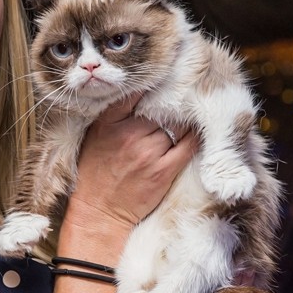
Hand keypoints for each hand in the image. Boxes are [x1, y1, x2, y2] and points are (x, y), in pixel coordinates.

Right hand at [69, 95, 196, 229]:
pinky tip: (197, 131)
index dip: (151, 86)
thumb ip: (114, 115)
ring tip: (186, 117)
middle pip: (161, 110)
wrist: (99, 211)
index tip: (161, 80)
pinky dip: (194, 137)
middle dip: (169, 106)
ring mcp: (148, 153)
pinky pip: (188, 146)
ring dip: (182, 122)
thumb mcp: (96, 136)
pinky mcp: (163, 171)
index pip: (135, 94)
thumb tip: (139, 93)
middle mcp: (129, 135)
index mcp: (109, 124)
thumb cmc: (95, 173)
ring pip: (176, 126)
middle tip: (178, 102)